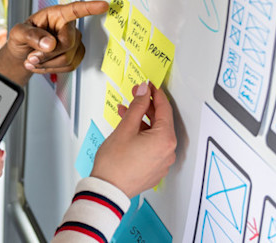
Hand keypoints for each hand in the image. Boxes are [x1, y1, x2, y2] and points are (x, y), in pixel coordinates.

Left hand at [0, 0, 108, 75]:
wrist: (23, 52)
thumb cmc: (22, 37)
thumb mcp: (18, 32)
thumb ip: (31, 35)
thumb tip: (50, 43)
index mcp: (56, 14)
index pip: (75, 10)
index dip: (90, 8)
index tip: (104, 5)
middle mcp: (68, 26)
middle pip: (67, 44)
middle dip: (47, 55)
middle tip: (31, 57)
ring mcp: (74, 41)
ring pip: (67, 59)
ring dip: (47, 64)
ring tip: (33, 60)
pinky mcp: (76, 55)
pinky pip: (68, 66)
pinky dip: (52, 69)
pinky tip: (42, 64)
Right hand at [90, 83, 176, 197]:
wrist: (108, 190)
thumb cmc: (115, 163)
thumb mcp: (125, 128)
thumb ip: (137, 106)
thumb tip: (143, 91)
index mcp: (165, 139)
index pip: (164, 109)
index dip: (155, 94)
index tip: (148, 85)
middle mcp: (168, 151)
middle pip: (161, 122)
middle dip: (146, 108)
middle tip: (135, 96)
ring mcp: (163, 162)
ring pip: (156, 134)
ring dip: (142, 122)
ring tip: (125, 114)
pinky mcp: (155, 169)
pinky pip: (153, 146)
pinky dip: (143, 136)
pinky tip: (129, 131)